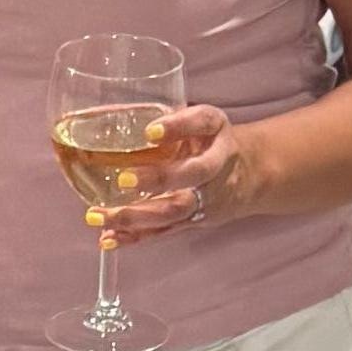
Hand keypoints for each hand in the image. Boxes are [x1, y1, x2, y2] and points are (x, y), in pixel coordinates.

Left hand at [109, 102, 256, 246]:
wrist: (250, 175)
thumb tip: (113, 112)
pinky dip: (135, 237)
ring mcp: (206, 199)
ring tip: (101, 215)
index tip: (151, 130)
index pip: (203, 123)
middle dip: (159, 179)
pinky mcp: (193, 221)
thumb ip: (171, 117)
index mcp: (216, 132)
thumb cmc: (213, 142)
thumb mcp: (201, 120)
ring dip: (136, 215)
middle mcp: (215, 167)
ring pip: (174, 210)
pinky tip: (109, 238)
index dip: (178, 126)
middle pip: (193, 174)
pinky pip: (164, 231)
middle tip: (124, 179)